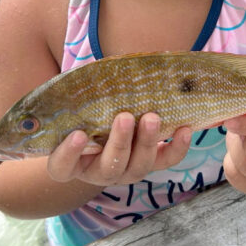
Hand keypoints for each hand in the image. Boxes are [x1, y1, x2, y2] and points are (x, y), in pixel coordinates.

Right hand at [46, 112, 191, 185]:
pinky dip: (178, 148)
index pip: (61, 167)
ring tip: (152, 117)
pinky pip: (166, 161)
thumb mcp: (78, 108)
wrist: (112, 120)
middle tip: (124, 117)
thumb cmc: (87, 113)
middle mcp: (99, 171)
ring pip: (139, 166)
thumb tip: (87, 75)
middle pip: (109, 167)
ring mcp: (127, 170)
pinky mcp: (152, 163)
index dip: (68, 154)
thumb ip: (78, 98)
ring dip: (147, 141)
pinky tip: (184, 129)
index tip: (77, 135)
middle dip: (119, 142)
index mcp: (72, 161)